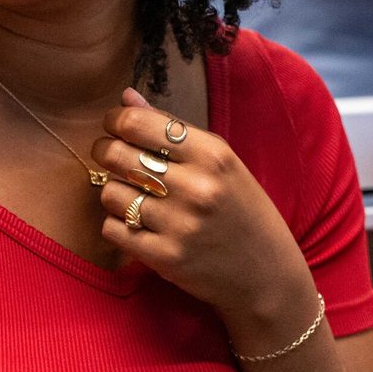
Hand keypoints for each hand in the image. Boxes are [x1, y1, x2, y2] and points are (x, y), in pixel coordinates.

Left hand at [93, 89, 318, 350]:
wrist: (266, 275)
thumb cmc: (240, 209)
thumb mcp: (221, 162)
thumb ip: (172, 128)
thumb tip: (127, 97)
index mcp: (212, 155)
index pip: (137, 123)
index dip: (116, 120)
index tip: (116, 126)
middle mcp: (196, 188)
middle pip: (116, 154)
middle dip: (106, 151)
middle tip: (114, 156)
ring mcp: (180, 226)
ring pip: (109, 192)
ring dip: (114, 191)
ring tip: (133, 194)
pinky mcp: (165, 258)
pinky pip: (112, 228)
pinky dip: (118, 224)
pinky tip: (137, 222)